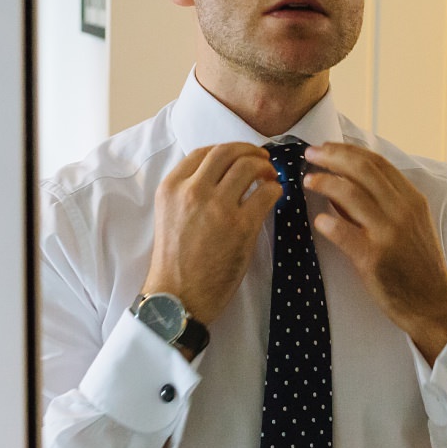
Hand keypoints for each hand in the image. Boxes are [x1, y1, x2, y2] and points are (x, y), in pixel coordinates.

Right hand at [143, 143, 282, 325]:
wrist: (178, 297)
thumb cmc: (176, 261)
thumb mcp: (170, 215)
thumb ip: (189, 192)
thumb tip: (223, 174)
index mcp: (171, 187)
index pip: (203, 152)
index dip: (228, 150)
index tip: (241, 156)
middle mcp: (192, 191)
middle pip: (228, 152)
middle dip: (250, 151)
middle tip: (263, 161)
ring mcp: (217, 207)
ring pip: (249, 166)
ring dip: (266, 168)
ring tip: (272, 178)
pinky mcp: (241, 226)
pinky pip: (267, 193)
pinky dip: (276, 189)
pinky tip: (276, 196)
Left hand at [302, 142, 446, 361]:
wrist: (433, 303)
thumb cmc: (416, 264)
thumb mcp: (408, 225)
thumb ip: (380, 204)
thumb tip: (340, 184)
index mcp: (412, 199)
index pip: (377, 163)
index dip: (347, 150)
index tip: (326, 147)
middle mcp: (403, 211)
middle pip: (362, 170)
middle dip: (332, 156)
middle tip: (310, 154)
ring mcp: (390, 233)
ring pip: (350, 194)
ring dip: (324, 183)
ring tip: (308, 181)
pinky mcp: (376, 258)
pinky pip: (344, 233)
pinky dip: (328, 223)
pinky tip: (318, 220)